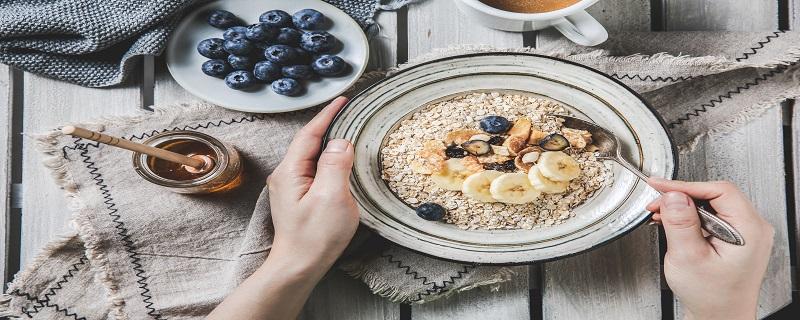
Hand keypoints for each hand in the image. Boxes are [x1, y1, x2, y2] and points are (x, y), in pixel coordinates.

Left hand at [267, 96, 359, 268]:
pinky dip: (327, 158)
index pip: (310, 134)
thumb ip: (335, 165)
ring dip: (328, 141)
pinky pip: (313, 168)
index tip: (342, 100)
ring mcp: (290, 186)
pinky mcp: (297, 197)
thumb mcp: (332, 198)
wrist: (298, 266)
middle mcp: (286, 175)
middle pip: (309, 141)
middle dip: (328, 124)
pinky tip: (338, 159)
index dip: (327, 115)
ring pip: (311, 155)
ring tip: (346, 130)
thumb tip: (341, 142)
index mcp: (291, 171)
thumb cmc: (315, 237)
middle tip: (348, 111)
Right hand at [646, 178, 773, 319]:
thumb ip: (680, 223)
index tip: (660, 185)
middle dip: (681, 197)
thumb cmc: (711, 297)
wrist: (719, 317)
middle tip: (656, 204)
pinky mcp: (736, 238)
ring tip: (661, 216)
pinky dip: (690, 217)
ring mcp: (746, 233)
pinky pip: (712, 216)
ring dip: (683, 208)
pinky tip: (673, 223)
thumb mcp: (688, 257)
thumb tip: (673, 195)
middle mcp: (753, 228)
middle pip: (714, 195)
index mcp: (748, 230)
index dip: (685, 186)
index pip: (718, 190)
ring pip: (711, 205)